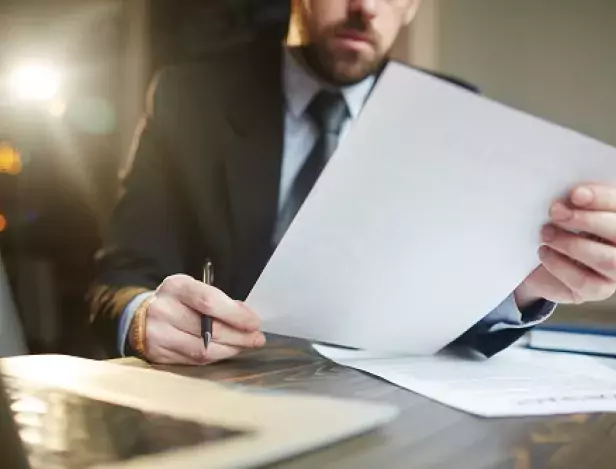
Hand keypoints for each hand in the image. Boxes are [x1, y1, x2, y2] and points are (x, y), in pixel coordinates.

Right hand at [129, 275, 265, 364]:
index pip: (209, 301)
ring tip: (245, 345)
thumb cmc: (176, 300)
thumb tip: (248, 318)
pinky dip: (215, 357)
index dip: (235, 315)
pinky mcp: (159, 356)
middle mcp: (163, 310)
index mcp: (175, 287)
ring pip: (203, 350)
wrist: (138, 316)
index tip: (254, 323)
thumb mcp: (194, 289)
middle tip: (256, 338)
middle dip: (239, 336)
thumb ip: (219, 301)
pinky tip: (226, 351)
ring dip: (230, 349)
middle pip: (208, 330)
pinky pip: (194, 361)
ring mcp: (158, 336)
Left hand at [515, 184, 615, 307]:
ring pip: (608, 261)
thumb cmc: (558, 230)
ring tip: (546, 234)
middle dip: (587, 220)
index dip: (602, 198)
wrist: (541, 265)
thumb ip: (573, 203)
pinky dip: (559, 264)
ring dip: (572, 244)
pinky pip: (584, 280)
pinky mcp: (598, 290)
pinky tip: (544, 252)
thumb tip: (569, 197)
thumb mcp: (566, 212)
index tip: (576, 194)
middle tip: (556, 212)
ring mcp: (615, 271)